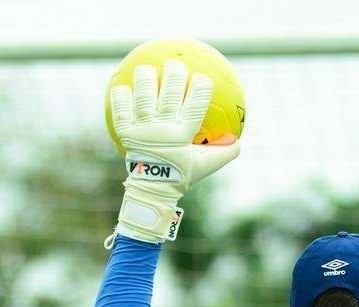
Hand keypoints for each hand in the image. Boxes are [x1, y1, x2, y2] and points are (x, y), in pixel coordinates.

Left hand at [108, 60, 239, 242]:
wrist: (152, 189)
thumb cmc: (181, 174)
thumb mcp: (204, 166)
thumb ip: (223, 153)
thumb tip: (238, 141)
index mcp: (182, 136)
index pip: (195, 108)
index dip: (200, 90)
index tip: (203, 78)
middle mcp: (162, 130)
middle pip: (169, 97)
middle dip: (174, 77)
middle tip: (176, 64)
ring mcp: (142, 130)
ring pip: (143, 99)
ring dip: (145, 81)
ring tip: (146, 68)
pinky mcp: (125, 132)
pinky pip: (120, 111)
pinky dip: (120, 98)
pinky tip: (120, 86)